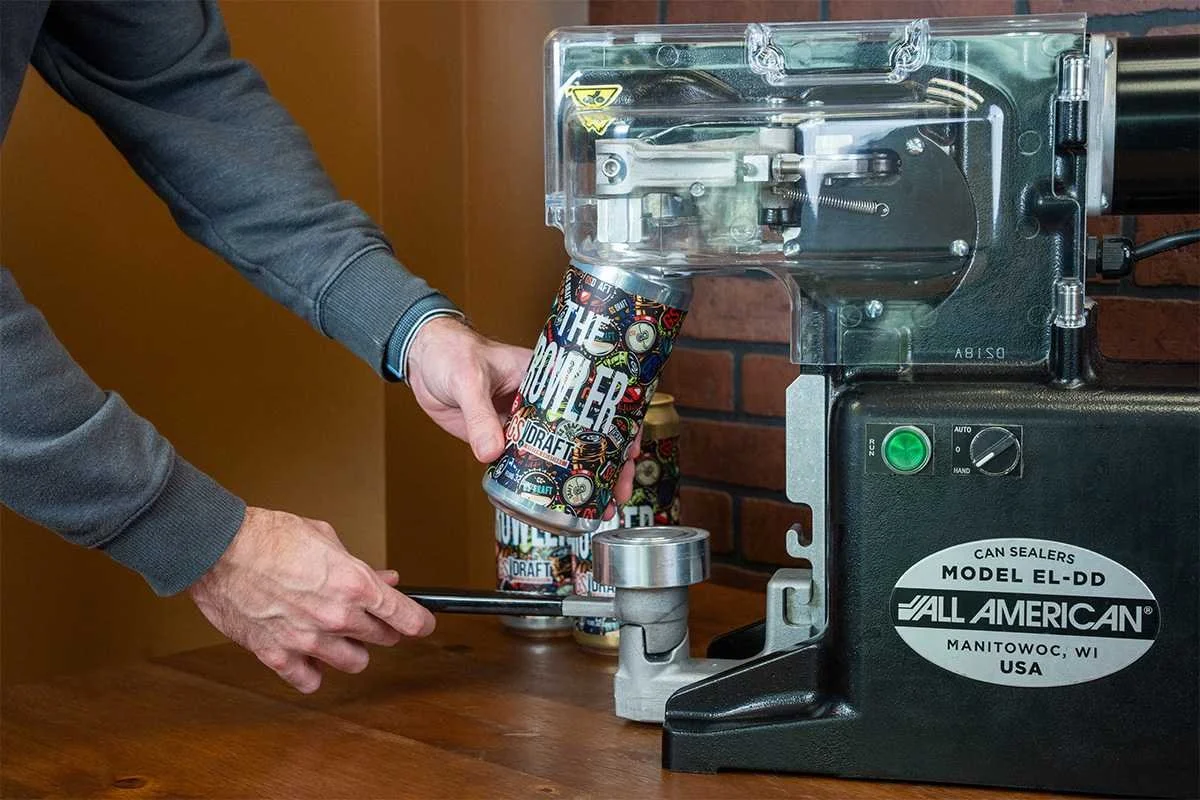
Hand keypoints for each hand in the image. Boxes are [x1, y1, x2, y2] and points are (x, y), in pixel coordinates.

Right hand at [189, 506, 434, 692]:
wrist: (218, 550)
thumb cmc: (268, 536)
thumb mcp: (325, 538)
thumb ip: (358, 565)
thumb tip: (383, 578)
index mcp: (353, 584)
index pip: (405, 616)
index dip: (420, 622)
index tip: (423, 624)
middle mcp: (335, 617)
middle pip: (382, 639)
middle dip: (382, 628)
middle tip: (372, 617)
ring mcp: (307, 640)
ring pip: (353, 663)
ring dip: (352, 650)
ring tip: (339, 635)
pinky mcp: (277, 656)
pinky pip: (308, 680)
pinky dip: (312, 671)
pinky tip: (309, 656)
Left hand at [406, 316, 637, 505]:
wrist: (422, 359)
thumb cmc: (451, 352)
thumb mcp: (469, 379)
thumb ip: (479, 415)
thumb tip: (491, 452)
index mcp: (546, 377)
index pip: (592, 400)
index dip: (617, 425)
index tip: (631, 450)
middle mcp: (542, 401)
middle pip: (584, 434)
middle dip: (606, 464)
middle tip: (618, 492)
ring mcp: (524, 422)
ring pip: (559, 452)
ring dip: (577, 478)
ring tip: (596, 505)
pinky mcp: (503, 438)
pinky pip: (527, 462)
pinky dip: (543, 481)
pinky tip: (555, 501)